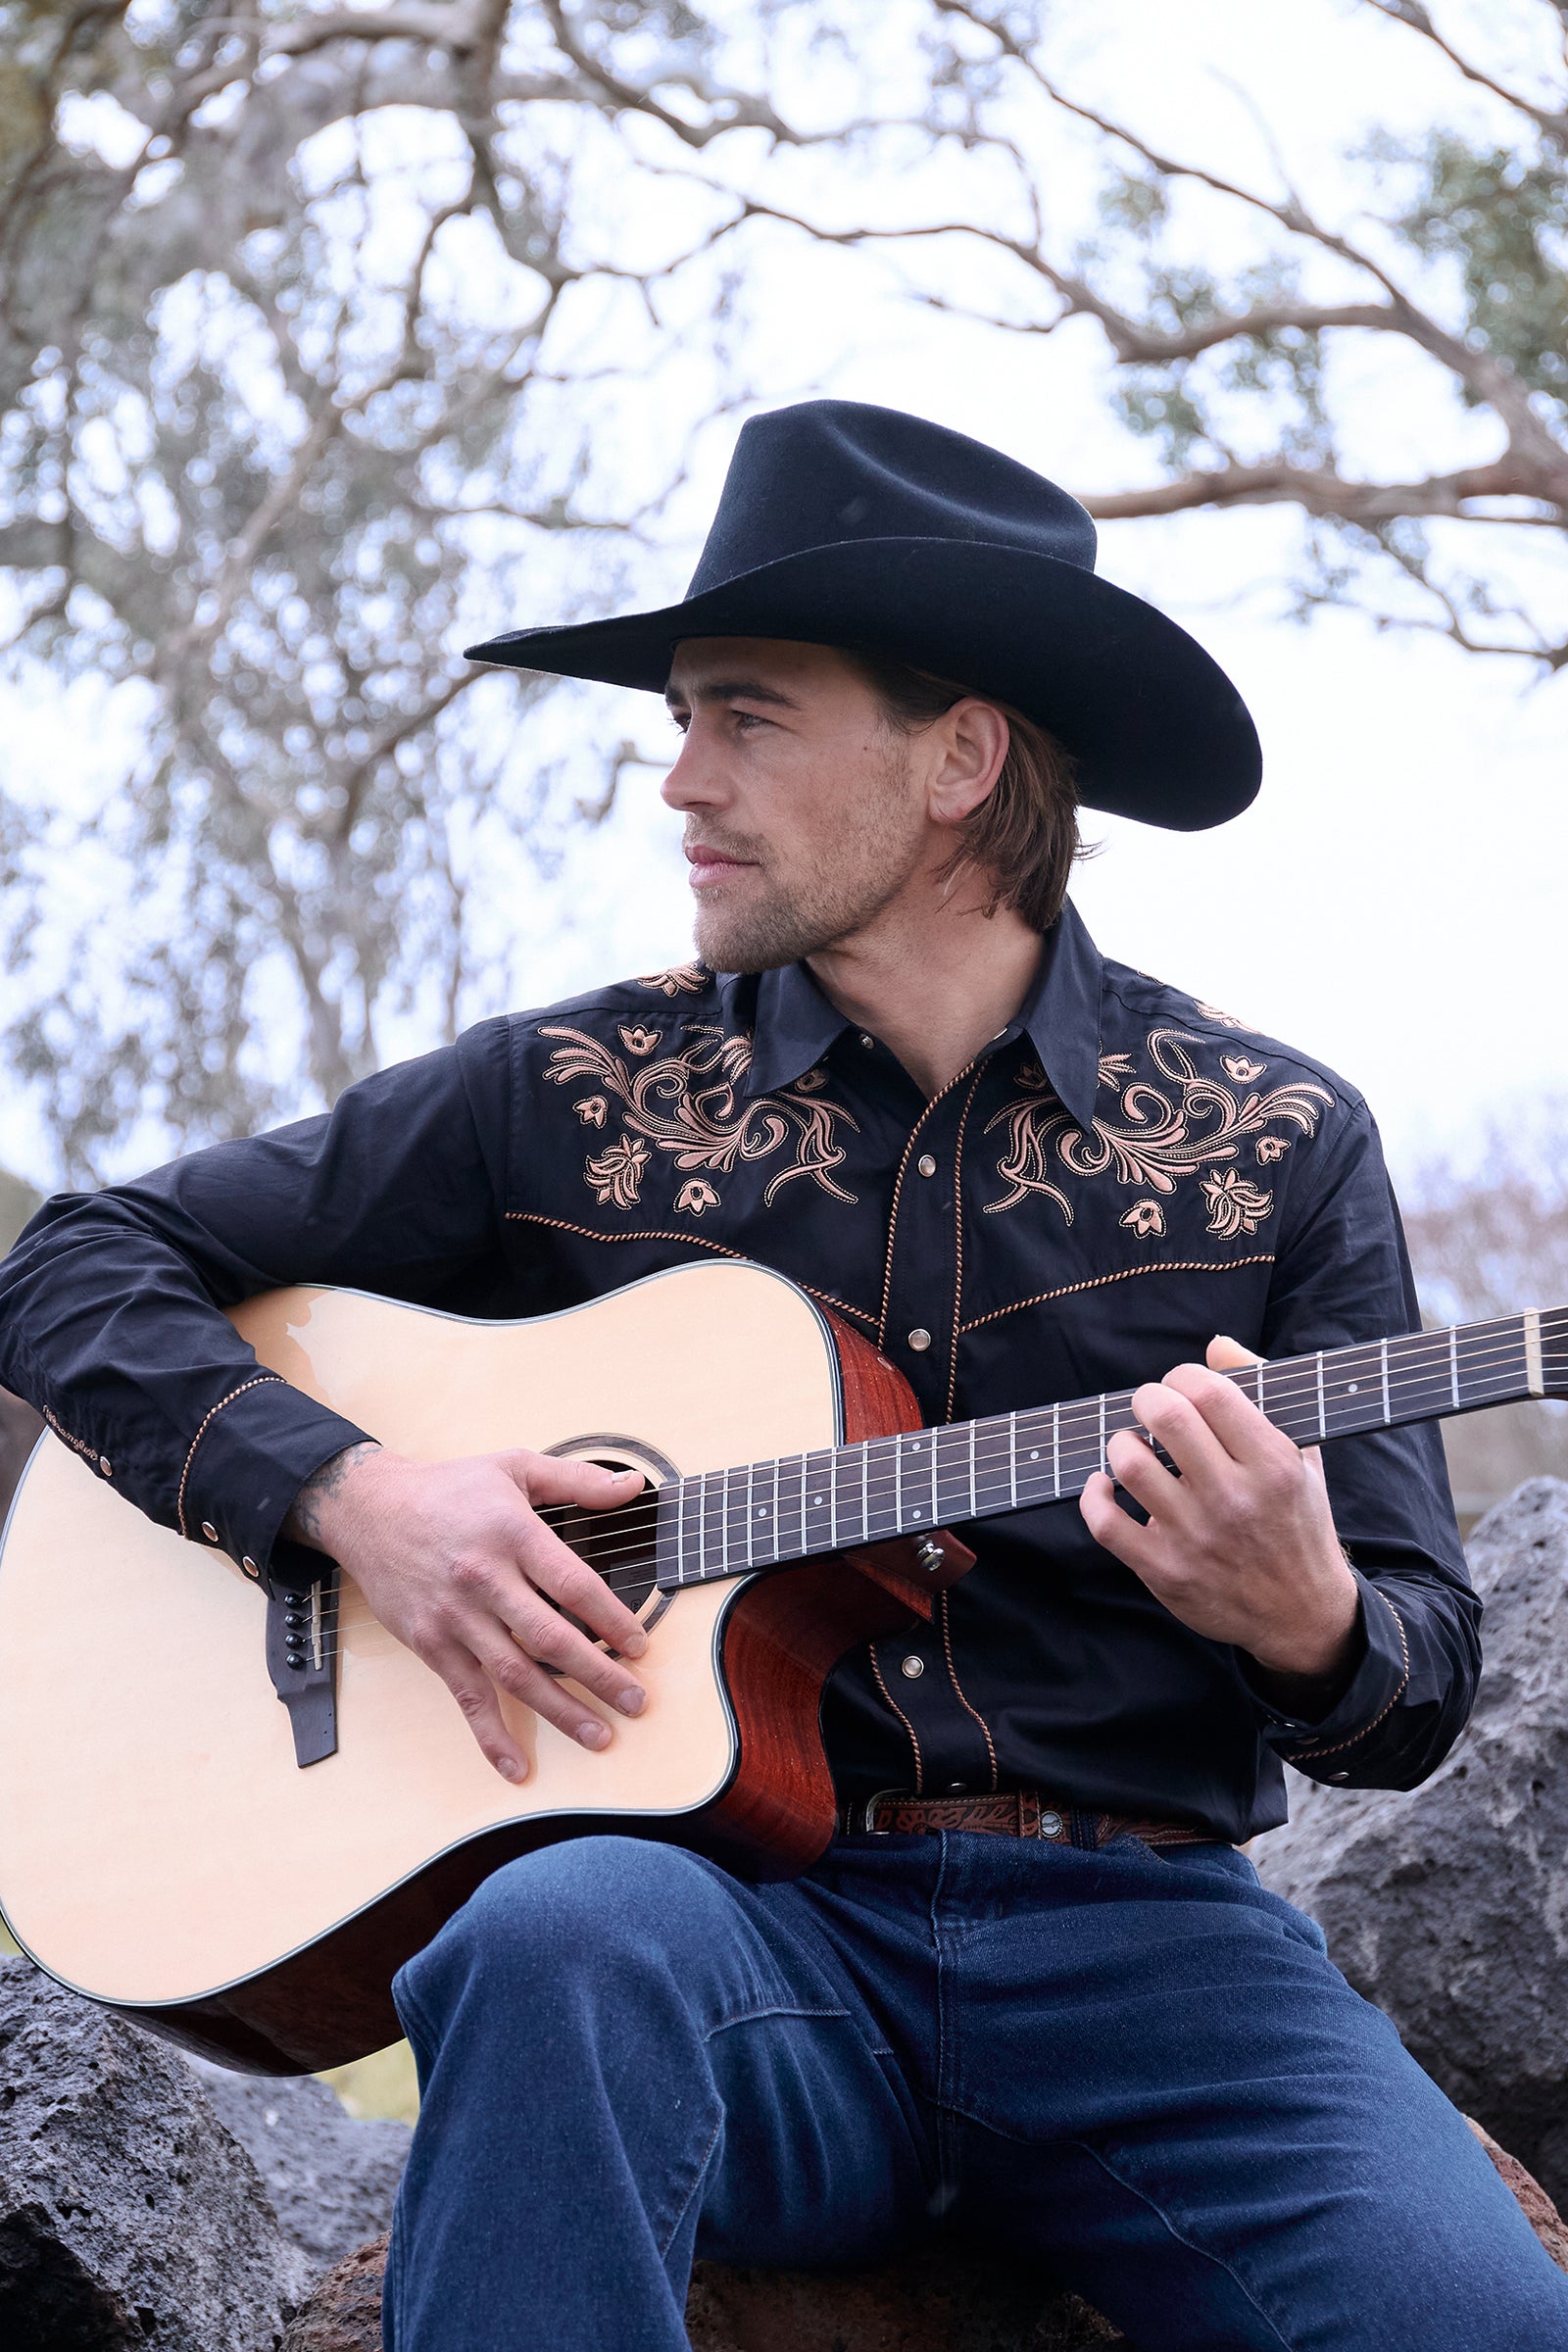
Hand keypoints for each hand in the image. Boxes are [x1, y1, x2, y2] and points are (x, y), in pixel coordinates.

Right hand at [285, 1442, 649, 1781]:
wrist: (370, 1509)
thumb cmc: (449, 1488)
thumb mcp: (516, 1466)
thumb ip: (579, 1479)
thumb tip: (634, 1485)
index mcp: (513, 1534)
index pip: (573, 1584)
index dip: (611, 1618)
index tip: (639, 1645)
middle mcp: (485, 1578)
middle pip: (551, 1638)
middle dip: (599, 1675)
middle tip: (636, 1701)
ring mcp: (456, 1616)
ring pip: (515, 1673)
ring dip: (560, 1710)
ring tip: (599, 1735)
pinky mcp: (431, 1643)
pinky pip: (467, 1696)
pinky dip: (491, 1735)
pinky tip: (516, 1766)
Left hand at [1078, 1335, 1360, 1690]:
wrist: (1302, 1615)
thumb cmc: (1298, 1523)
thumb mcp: (1302, 1456)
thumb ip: (1262, 1395)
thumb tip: (1215, 1345)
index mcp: (1273, 1464)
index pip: (1210, 1390)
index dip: (1182, 1375)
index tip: (1181, 1386)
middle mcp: (1234, 1499)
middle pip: (1166, 1416)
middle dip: (1147, 1398)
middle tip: (1150, 1409)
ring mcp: (1196, 1537)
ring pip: (1130, 1464)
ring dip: (1122, 1444)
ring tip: (1135, 1448)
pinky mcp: (1164, 1571)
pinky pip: (1105, 1522)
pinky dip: (1094, 1494)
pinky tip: (1106, 1484)